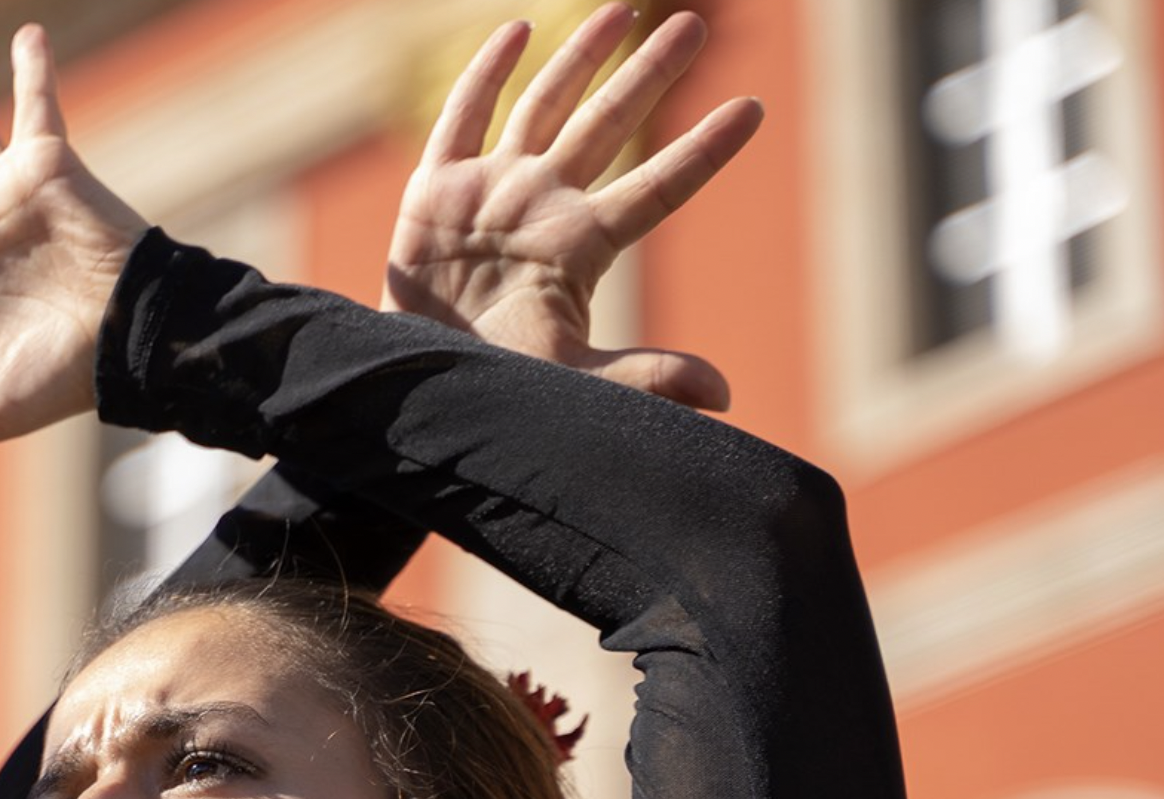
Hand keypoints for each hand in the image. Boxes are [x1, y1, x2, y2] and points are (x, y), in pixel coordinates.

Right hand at [384, 7, 762, 409]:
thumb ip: (644, 377)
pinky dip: (486, 74)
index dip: (704, 150)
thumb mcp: (572, 381)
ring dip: (583, 57)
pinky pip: (464, 118)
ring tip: (625, 10)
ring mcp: (489, 192)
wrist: (409, 387)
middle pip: (608, 124)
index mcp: (579, 247)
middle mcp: (541, 206)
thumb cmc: (491, 388)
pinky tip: (519, 30)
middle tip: (694, 27)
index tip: (753, 110)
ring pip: (546, 106)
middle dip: (649, 74)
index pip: (658, 187)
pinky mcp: (434, 191)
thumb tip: (724, 395)